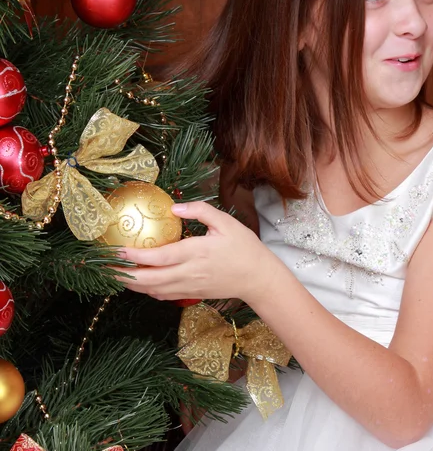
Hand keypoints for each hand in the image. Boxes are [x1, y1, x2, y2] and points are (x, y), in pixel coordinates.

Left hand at [115, 201, 282, 304]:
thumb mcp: (226, 222)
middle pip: (148, 279)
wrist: (258, 278)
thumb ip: (200, 211)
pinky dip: (147, 290)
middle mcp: (189, 273)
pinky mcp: (192, 294)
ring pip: (153, 290)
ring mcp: (189, 286)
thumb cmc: (245, 247)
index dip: (134, 257)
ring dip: (131, 284)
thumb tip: (174, 208)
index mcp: (196, 252)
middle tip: (103, 268)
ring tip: (114, 275)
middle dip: (123, 275)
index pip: (158, 257)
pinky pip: (164, 295)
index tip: (115, 251)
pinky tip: (140, 282)